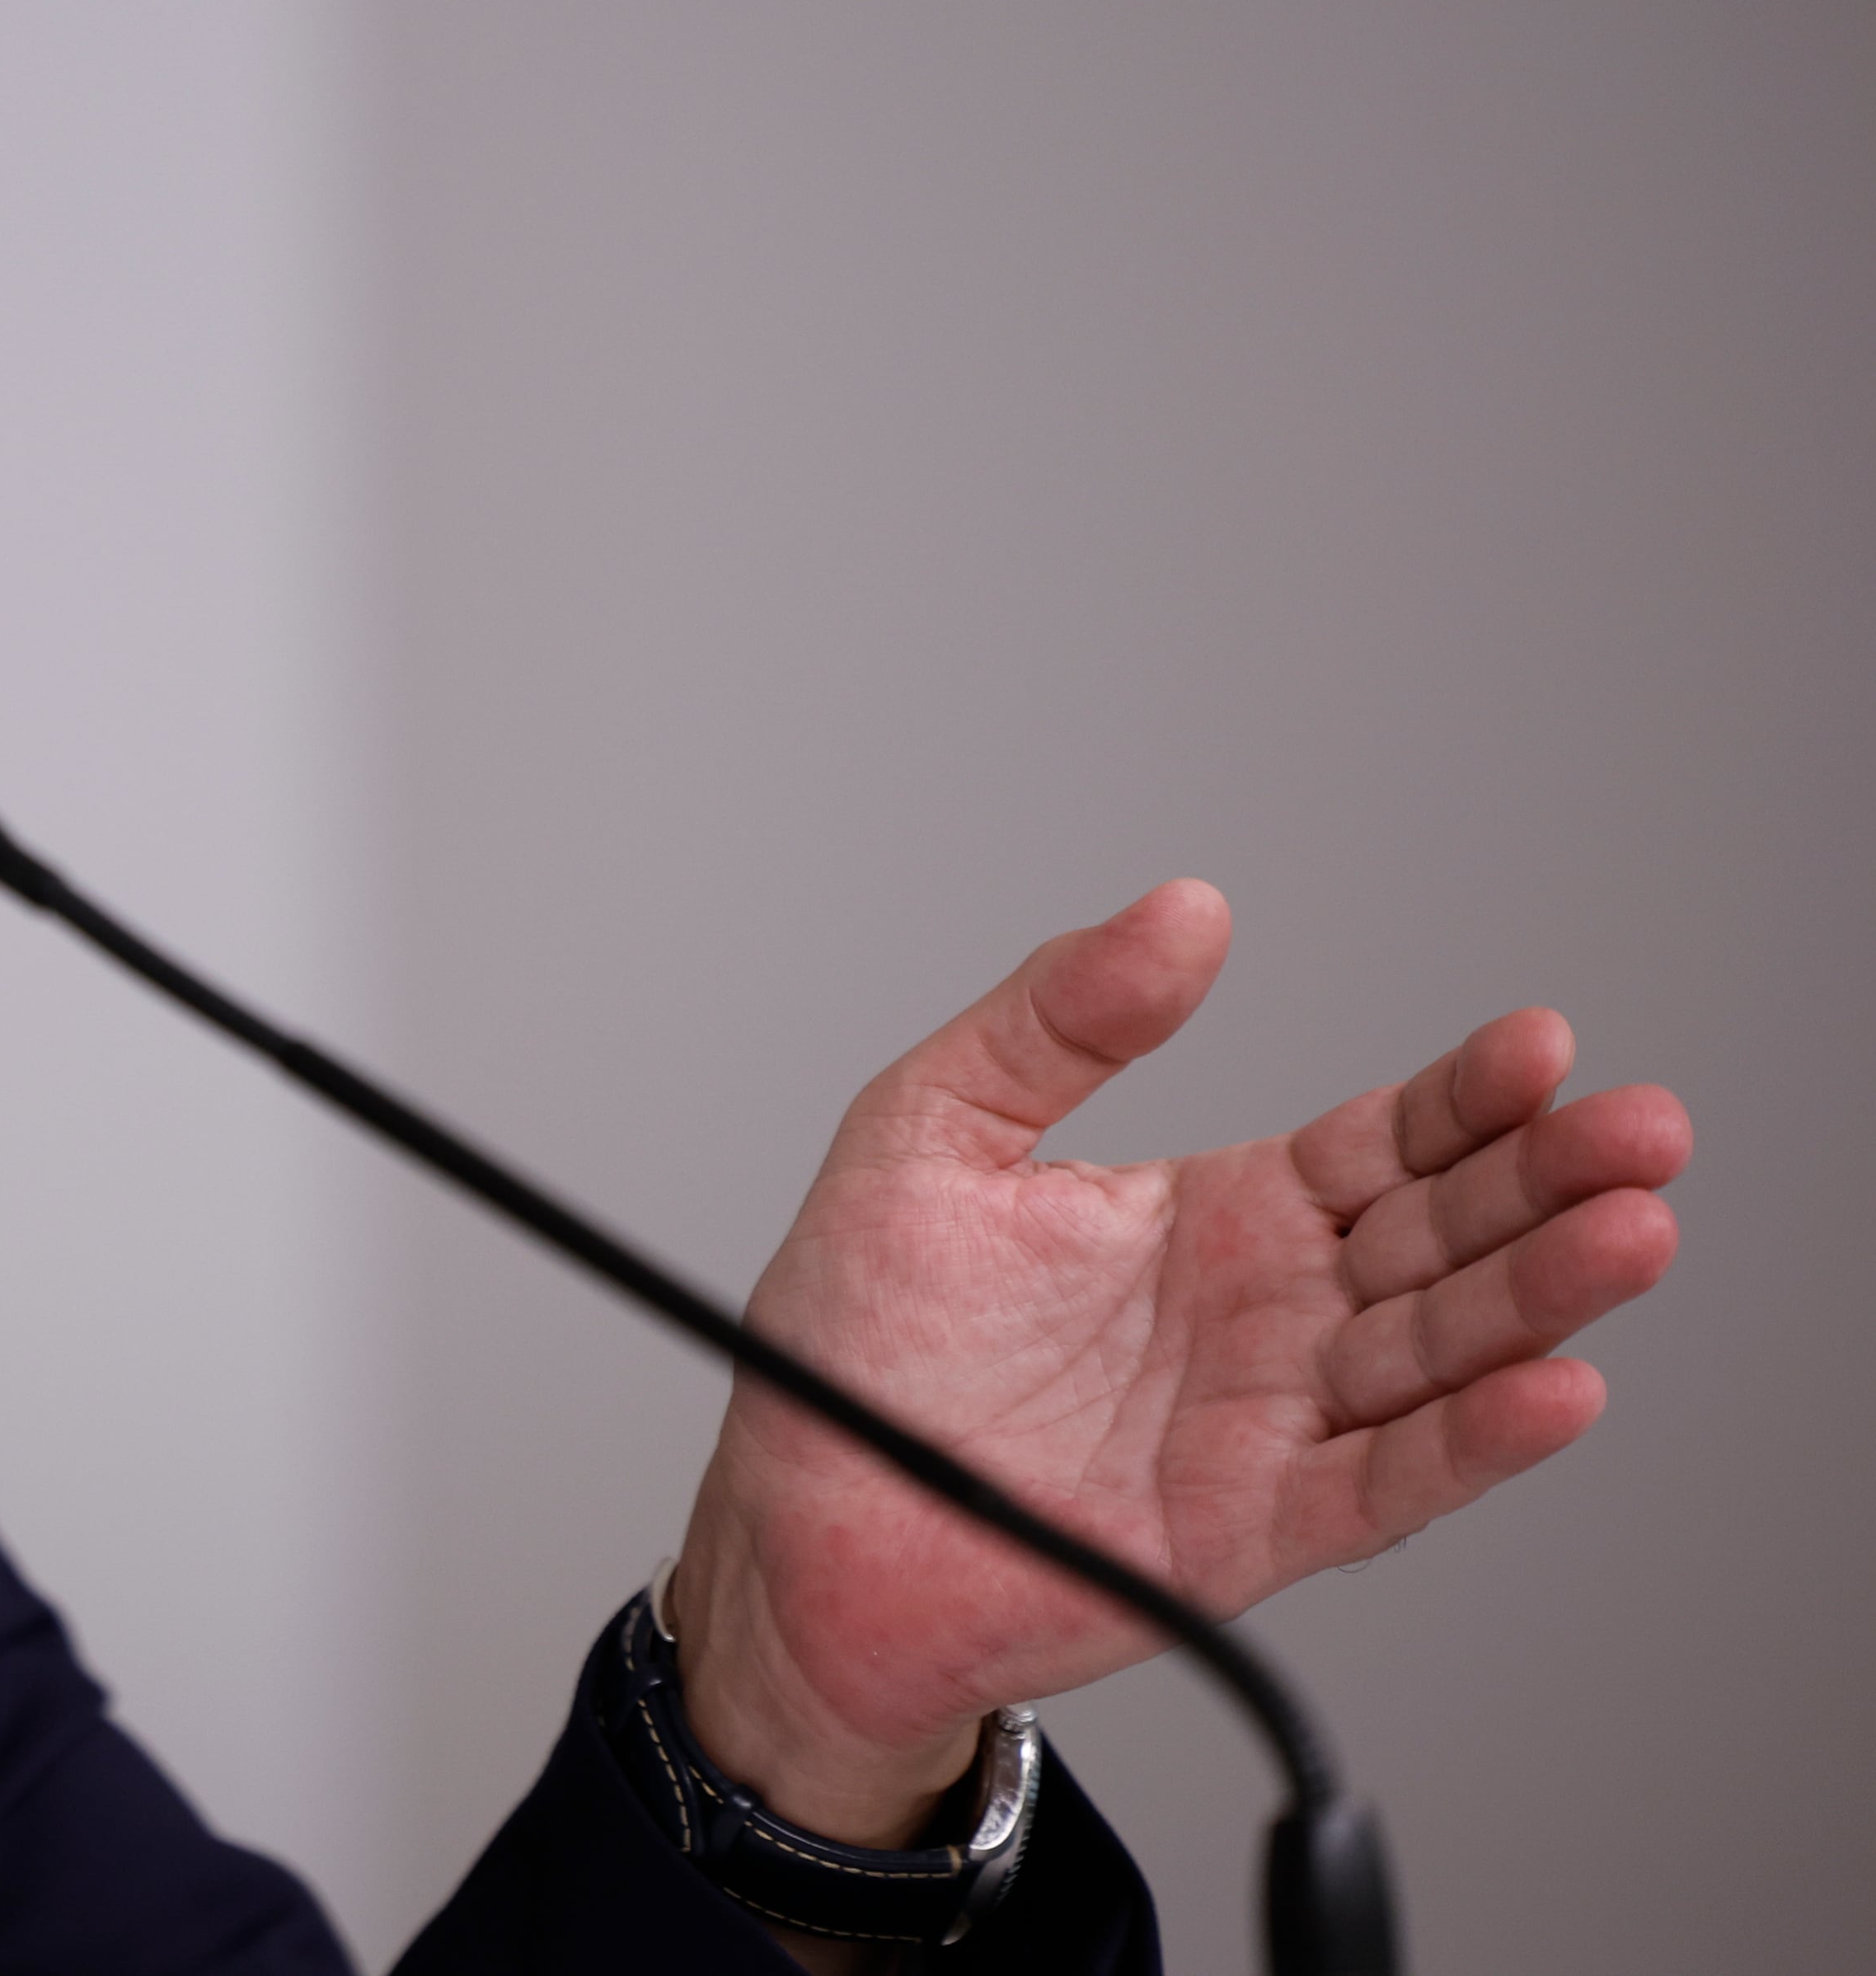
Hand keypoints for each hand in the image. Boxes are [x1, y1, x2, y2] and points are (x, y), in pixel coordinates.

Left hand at [663, 879, 1689, 1853]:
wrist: (799, 1514)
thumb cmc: (856, 1334)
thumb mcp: (931, 1128)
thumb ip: (1060, 1017)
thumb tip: (1183, 910)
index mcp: (1215, 1214)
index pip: (1379, 1143)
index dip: (1465, 1097)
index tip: (1542, 1044)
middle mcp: (1268, 1315)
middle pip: (1443, 1238)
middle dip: (1548, 1184)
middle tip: (1641, 1131)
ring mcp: (1270, 1423)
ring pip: (1440, 1351)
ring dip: (1541, 1298)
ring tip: (1631, 1233)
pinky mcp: (1249, 1530)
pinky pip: (1383, 1483)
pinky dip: (1471, 1443)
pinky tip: (1551, 1389)